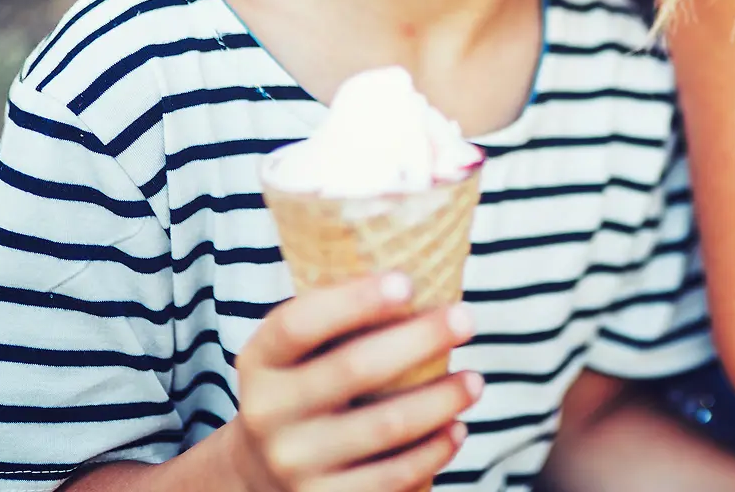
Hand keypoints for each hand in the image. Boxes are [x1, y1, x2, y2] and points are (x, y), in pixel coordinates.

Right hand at [229, 273, 481, 491]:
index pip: (299, 323)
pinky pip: (392, 479)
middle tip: (466, 317)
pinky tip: (456, 429)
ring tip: (475, 380)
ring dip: (440, 400)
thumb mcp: (296, 349)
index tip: (407, 281)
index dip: (353, 300)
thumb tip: (420, 265)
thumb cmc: (301, 383)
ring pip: (384, 429)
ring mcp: (295, 464)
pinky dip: (433, 452)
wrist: (260, 471)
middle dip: (419, 339)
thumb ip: (336, 314)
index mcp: (260, 360)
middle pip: (353, 369)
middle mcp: (269, 413)